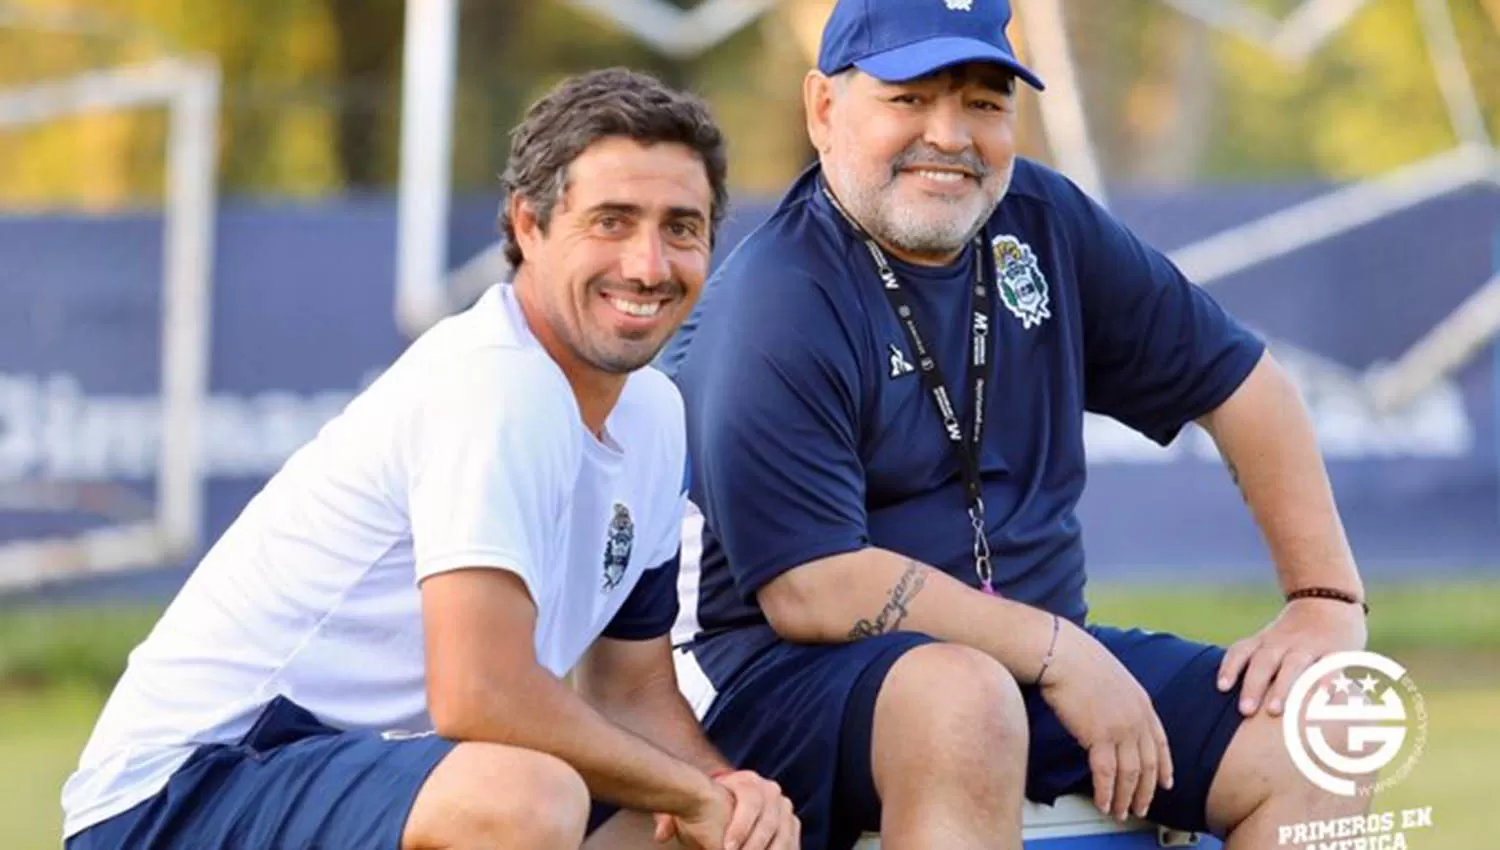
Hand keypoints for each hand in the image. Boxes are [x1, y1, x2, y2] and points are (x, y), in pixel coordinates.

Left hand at [656, 771, 798, 849]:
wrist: (728, 800)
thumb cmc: (705, 807)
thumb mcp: (689, 807)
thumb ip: (671, 818)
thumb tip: (660, 835)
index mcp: (749, 782)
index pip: (749, 801)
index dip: (741, 826)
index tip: (727, 848)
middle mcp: (772, 792)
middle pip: (770, 820)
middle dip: (756, 845)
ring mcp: (785, 808)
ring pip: (786, 832)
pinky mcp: (792, 824)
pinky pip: (793, 841)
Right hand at [1039, 620, 1173, 821]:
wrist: (1063, 654)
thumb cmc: (1079, 660)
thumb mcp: (1113, 679)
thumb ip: (1122, 701)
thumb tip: (1115, 717)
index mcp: (1142, 703)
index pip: (1160, 743)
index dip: (1164, 767)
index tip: (1165, 783)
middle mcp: (1137, 718)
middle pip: (1148, 765)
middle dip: (1145, 791)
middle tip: (1140, 808)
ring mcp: (1121, 728)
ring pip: (1130, 774)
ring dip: (1124, 798)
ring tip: (1118, 811)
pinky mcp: (1099, 736)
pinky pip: (1106, 774)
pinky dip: (1106, 792)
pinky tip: (1103, 803)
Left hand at [1217, 597, 1367, 716]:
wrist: (1329, 599)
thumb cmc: (1293, 633)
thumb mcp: (1270, 641)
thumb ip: (1255, 664)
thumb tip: (1230, 697)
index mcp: (1264, 641)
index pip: (1241, 651)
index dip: (1229, 667)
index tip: (1221, 688)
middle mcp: (1282, 643)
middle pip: (1264, 662)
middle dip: (1253, 686)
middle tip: (1245, 711)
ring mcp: (1308, 646)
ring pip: (1293, 665)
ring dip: (1282, 687)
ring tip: (1274, 712)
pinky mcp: (1335, 650)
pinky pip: (1329, 665)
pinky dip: (1324, 680)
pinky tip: (1321, 697)